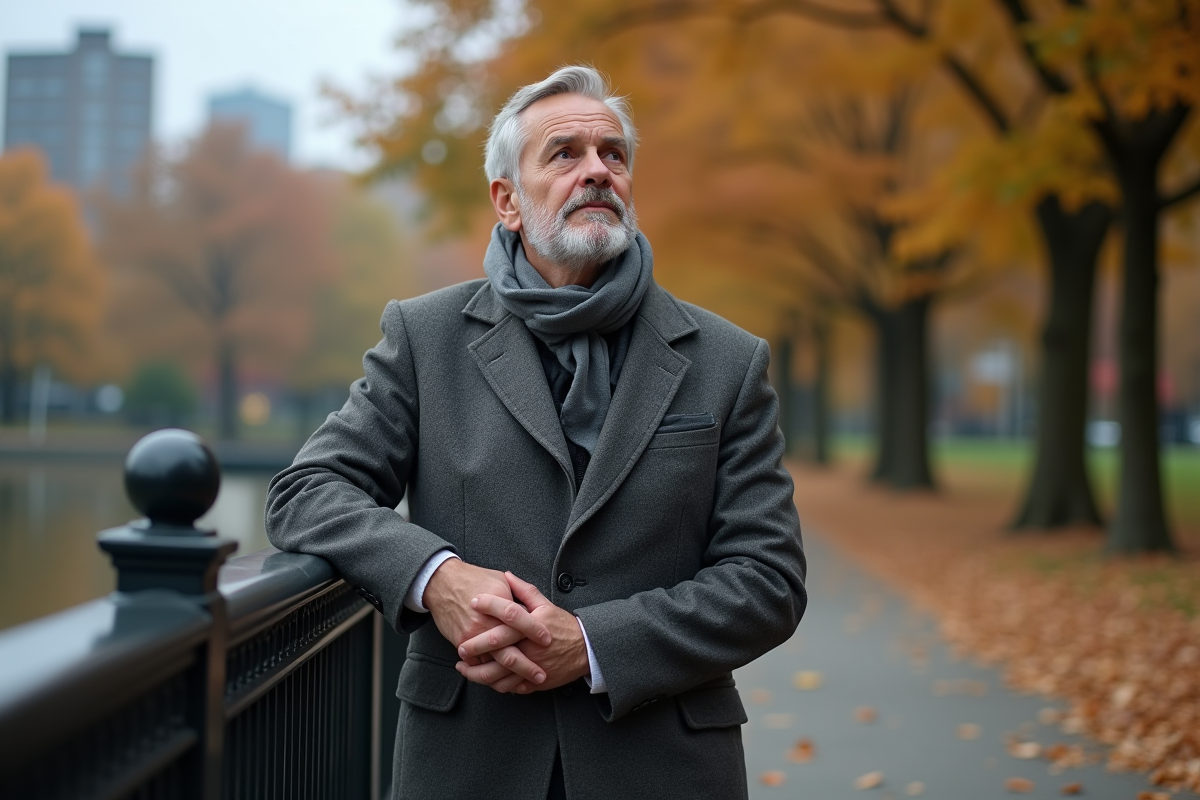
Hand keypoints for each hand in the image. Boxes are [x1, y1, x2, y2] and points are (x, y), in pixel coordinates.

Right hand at [423, 560, 551, 684]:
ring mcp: (473, 636)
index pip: (521, 619)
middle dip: (526, 666)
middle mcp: (485, 622)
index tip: (548, 641)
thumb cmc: (473, 579)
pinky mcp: (461, 643)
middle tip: (540, 675)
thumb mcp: (500, 579)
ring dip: (510, 677)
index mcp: (498, 603)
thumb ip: (518, 591)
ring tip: (524, 683)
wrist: (443, 583)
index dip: (535, 631)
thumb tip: (533, 608)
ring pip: (493, 664)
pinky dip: (491, 675)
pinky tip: (504, 680)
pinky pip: (477, 665)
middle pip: (509, 650)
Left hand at [456, 572, 588, 693]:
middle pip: (498, 646)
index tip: (472, 601)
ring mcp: (532, 667)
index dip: (489, 604)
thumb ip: (524, 591)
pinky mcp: (533, 682)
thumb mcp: (546, 605)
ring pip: (499, 674)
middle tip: (460, 646)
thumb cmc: (563, 626)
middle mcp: (531, 646)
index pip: (508, 612)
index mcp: (534, 624)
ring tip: (463, 667)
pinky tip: (482, 678)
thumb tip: (506, 575)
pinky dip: (493, 684)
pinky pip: (508, 687)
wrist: (585, 651)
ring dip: (477, 673)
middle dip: (475, 646)